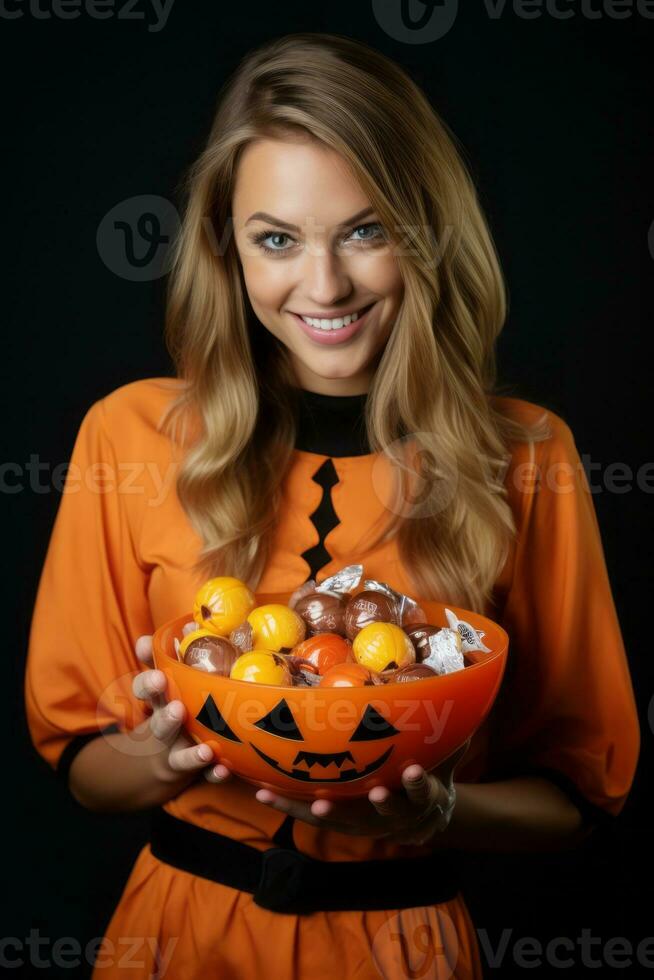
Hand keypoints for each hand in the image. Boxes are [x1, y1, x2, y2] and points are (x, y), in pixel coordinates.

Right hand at [132, 624, 223, 785]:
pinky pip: (205, 777)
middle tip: (177, 710)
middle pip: (161, 725)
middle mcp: (165, 729)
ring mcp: (177, 754)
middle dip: (167, 718)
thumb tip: (175, 629)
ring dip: (192, 754)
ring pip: (181, 757)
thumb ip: (166, 656)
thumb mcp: (163, 682)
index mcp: (159, 702)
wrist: (156, 761)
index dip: (148, 684)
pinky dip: (213, 775)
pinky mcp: (194, 773)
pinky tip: (224, 769)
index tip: (157, 676)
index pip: (145, 691)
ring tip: (206, 750)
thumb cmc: (170, 705)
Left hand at [253, 739, 471, 844]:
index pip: (422, 791)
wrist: (423, 819)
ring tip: (284, 798)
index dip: (417, 783)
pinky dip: (288, 804)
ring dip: (307, 808)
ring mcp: (361, 821)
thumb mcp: (445, 759)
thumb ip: (450, 734)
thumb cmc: (431, 774)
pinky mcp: (339, 819)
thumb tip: (463, 695)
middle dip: (366, 805)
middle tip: (355, 797)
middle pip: (379, 813)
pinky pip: (311, 813)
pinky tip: (262, 792)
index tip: (412, 770)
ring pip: (335, 818)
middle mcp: (390, 814)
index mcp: (420, 796)